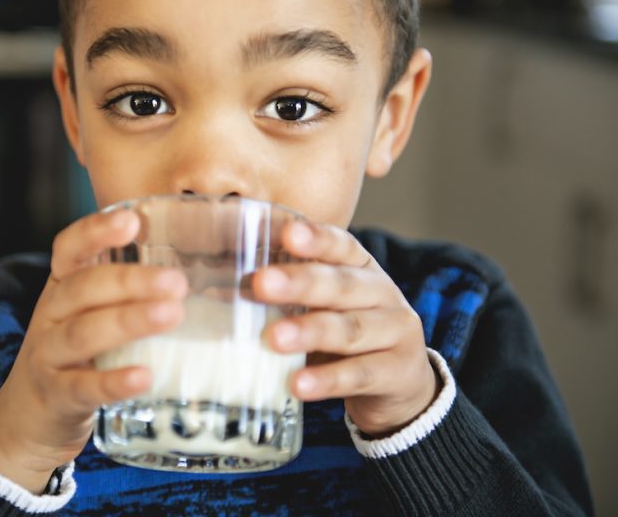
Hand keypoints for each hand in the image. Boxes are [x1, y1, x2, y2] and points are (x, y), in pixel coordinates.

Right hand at [0, 210, 187, 491]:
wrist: (28, 416)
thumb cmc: (75, 354)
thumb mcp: (89, 314)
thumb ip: (129, 292)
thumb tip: (211, 274)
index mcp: (61, 286)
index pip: (68, 249)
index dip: (95, 231)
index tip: (131, 220)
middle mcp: (50, 315)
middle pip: (83, 289)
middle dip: (129, 281)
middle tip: (176, 282)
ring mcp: (48, 356)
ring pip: (83, 333)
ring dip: (128, 321)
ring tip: (170, 315)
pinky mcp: (56, 397)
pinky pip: (83, 387)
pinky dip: (113, 382)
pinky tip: (144, 376)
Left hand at [255, 222, 439, 436]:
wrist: (401, 382)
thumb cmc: (346, 333)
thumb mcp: (322, 307)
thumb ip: (284, 297)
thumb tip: (216, 291)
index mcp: (360, 268)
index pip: (341, 246)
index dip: (317, 239)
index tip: (287, 232)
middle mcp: (383, 293)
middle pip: (342, 285)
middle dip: (301, 283)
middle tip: (261, 283)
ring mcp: (397, 332)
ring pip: (351, 329)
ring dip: (310, 332)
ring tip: (274, 339)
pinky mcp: (399, 372)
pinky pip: (361, 375)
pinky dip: (328, 379)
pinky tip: (298, 384)